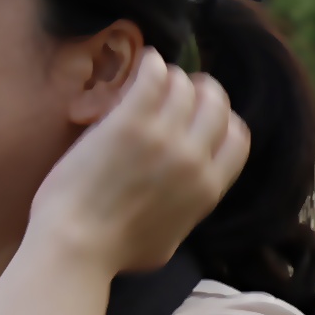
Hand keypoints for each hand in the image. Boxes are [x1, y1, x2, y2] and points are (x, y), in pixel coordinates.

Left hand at [32, 48, 248, 275]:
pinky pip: (154, 75)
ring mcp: (163, 137)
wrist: (76, 246)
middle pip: (216, 104)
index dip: (223, 120)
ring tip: (156, 76)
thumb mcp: (171, 240)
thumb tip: (187, 196)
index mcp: (208, 189)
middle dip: (202, 91)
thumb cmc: (115, 253)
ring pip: (185, 85)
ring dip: (173, 76)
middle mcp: (194, 158)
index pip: (238, 136)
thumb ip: (187, 211)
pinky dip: (152, 63)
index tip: (204, 116)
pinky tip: (144, 61)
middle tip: (182, 87)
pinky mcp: (130, 121)